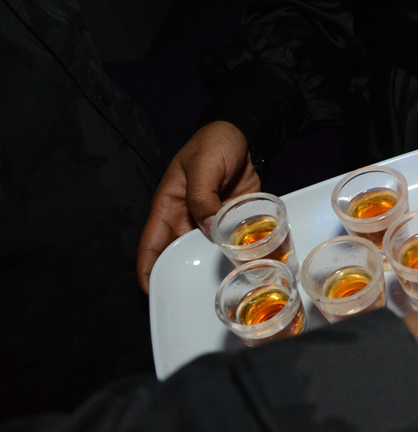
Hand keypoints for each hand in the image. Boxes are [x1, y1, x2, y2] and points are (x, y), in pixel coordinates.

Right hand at [137, 121, 259, 292]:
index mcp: (169, 206)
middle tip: (199, 294)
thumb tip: (207, 227)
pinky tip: (254, 263)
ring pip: (210, 251)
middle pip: (181, 254)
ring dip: (220, 264)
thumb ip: (202, 195)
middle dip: (187, 274)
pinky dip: (243, 251)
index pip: (152, 243)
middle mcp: (187, 219)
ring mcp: (211, 221)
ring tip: (232, 282)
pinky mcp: (233, 220)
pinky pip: (234, 241)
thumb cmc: (213, 144)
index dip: (148, 268)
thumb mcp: (203, 166)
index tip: (151, 291)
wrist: (244, 136)